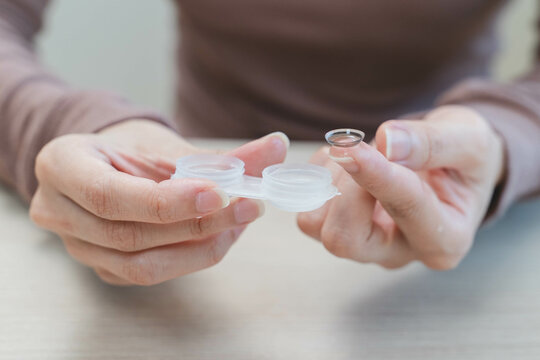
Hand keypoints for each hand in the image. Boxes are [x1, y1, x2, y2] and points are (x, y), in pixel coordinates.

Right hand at [30, 120, 288, 284]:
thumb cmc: (134, 147)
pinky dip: (192, 257)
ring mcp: (77, 246)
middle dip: (197, 224)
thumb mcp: (169, 144)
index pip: (109, 195)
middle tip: (249, 206)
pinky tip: (221, 235)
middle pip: (130, 235)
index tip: (219, 192)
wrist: (110, 164)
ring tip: (240, 220)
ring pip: (142, 265)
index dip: (166, 201)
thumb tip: (277, 147)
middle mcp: (58, 211)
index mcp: (61, 165)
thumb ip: (220, 154)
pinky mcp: (102, 267)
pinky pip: (150, 273)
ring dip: (200, 246)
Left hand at [298, 106, 504, 268]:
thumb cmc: (465, 158)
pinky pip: (307, 210)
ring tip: (361, 153)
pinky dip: (319, 177)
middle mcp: (399, 252)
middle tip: (361, 146)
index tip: (354, 148)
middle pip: (344, 239)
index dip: (376, 176)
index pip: (404, 209)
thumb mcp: (468, 141)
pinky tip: (347, 162)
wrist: (450, 168)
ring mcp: (365, 246)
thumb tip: (387, 141)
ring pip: (318, 226)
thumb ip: (433, 143)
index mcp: (444, 239)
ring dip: (331, 179)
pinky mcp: (339, 232)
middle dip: (345, 187)